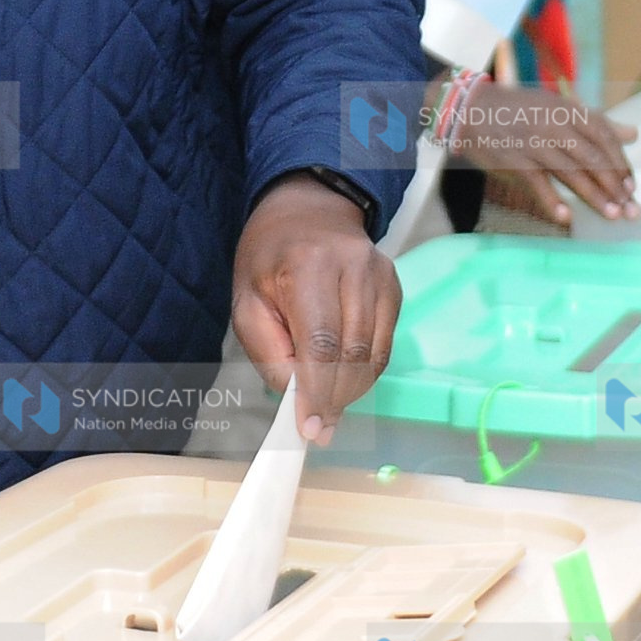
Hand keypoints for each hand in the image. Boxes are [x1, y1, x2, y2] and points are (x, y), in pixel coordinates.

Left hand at [231, 176, 398, 444]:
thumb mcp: (246, 301)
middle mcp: (352, 268)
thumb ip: (267, 350)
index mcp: (307, 266)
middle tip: (318, 428)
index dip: (317, 391)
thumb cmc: (268, 259)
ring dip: (351, 391)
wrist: (307, 212)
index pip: (321, 342)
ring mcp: (380, 276)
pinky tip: (344, 381)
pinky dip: (365, 373)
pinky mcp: (394, 287)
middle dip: (334, 399)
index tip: (309, 427)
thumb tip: (296, 395)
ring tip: (327, 408)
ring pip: (374, 354)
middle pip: (352, 353)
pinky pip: (384, 345)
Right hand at [450, 85, 637, 225]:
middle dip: (614, 186)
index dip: (621, 163)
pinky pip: (538, 184)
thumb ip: (596, 122)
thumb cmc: (518, 109)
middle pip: (592, 158)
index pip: (604, 137)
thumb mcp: (558, 107)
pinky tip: (567, 217)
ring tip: (611, 215)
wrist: (470, 109)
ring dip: (593, 197)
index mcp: (568, 110)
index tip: (631, 186)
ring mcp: (534, 143)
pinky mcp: (514, 160)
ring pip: (571, 173)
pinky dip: (552, 201)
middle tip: (629, 209)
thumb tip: (634, 133)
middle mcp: (554, 125)